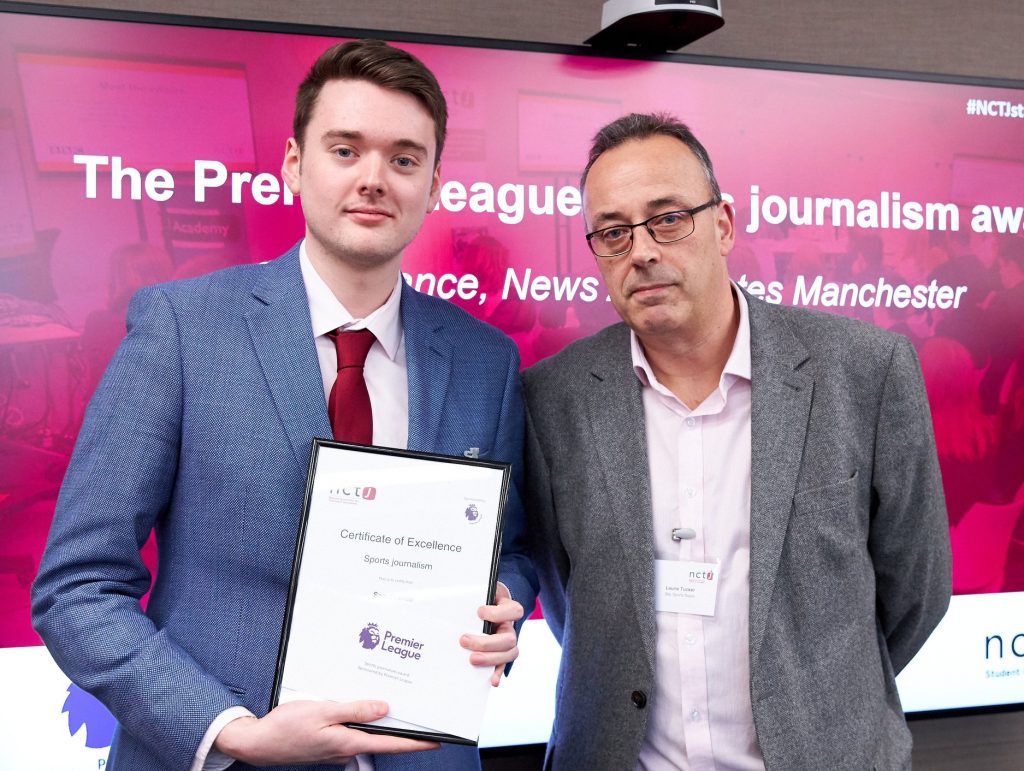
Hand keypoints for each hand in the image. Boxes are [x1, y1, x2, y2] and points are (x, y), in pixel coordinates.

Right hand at [213, 699, 438, 764]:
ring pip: (365, 734)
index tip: (438, 739)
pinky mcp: (327, 744)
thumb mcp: (322, 711)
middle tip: (421, 714)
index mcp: (348, 742)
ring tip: (392, 704)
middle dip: (401, 728)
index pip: (391, 744)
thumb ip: (355, 709)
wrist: (257, 743)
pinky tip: (357, 707)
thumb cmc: (286, 728)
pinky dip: (358, 721)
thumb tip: (384, 708)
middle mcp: (346, 749)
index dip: (417, 742)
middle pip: (381, 739)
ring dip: (378, 722)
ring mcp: (336, 748)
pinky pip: (350, 732)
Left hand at [461, 582, 524, 686]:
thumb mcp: (483, 591)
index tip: (479, 612)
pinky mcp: (500, 654)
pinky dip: (497, 673)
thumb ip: (477, 595)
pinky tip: (492, 680)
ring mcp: (508, 642)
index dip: (498, 613)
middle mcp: (511, 627)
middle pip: (509, 639)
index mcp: (509, 608)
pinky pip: (502, 666)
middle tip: (464, 640)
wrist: (489, 604)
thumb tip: (456, 599)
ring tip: (471, 659)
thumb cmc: (483, 598)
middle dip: (486, 643)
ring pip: (509, 654)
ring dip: (490, 659)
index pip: (514, 610)